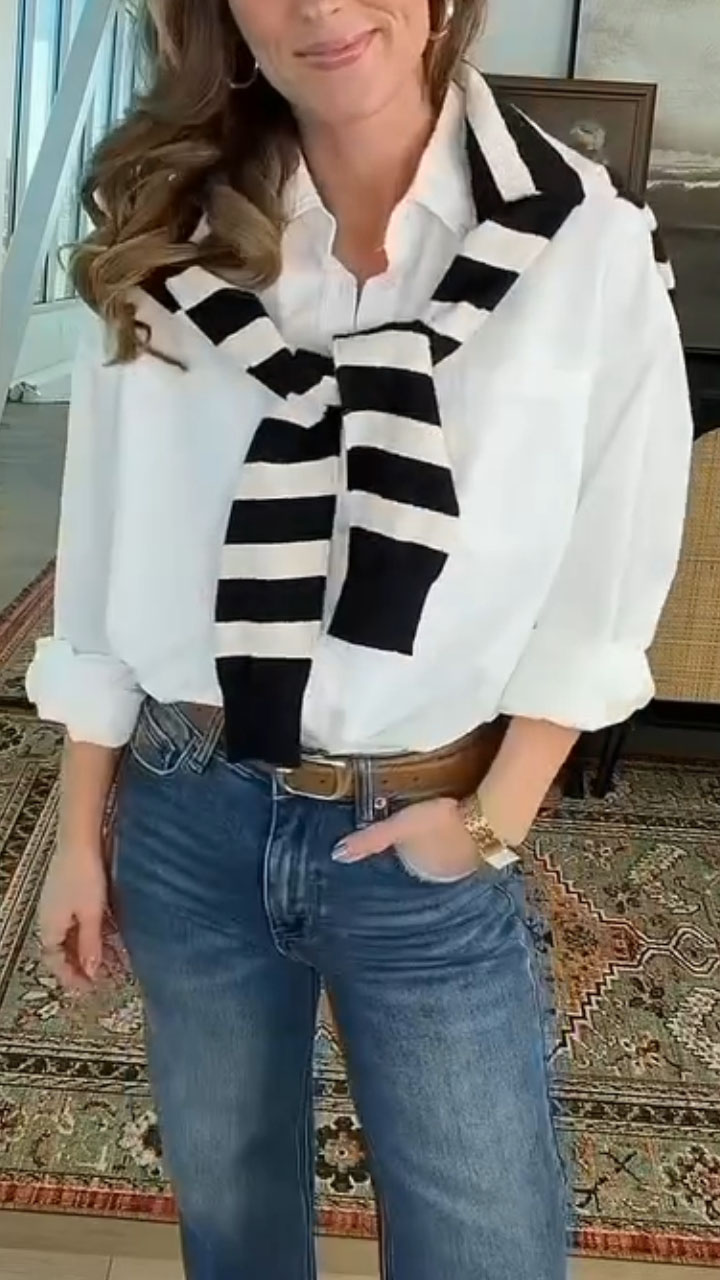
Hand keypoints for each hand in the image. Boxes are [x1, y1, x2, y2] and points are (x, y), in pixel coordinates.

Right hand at [38, 843, 108, 991]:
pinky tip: (110, 936)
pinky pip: (78, 922)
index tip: (90, 988)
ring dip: (90, 950)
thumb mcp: (91, 914)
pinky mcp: (70, 893)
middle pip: (63, 951)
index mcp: (49, 927)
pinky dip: (92, 933)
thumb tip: (90, 971)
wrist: (80, 840)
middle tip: (103, 978)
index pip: (55, 962)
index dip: (72, 977)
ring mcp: (59, 905)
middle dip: (82, 966)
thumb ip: (91, 944)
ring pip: (73, 937)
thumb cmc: (84, 875)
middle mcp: (50, 918)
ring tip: (111, 961)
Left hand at [332, 797, 478, 880]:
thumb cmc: (440, 822)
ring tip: (442, 816)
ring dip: (445, 838)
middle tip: (421, 818)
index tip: (402, 825)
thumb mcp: (399, 827)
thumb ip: (370, 840)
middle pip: (428, 857)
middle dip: (424, 843)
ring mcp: (468, 865)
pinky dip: (465, 833)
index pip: (405, 859)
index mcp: (422, 872)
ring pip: (449, 851)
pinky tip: (465, 819)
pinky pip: (469, 843)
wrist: (487, 817)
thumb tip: (337, 855)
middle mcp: (445, 876)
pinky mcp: (486, 850)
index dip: (401, 841)